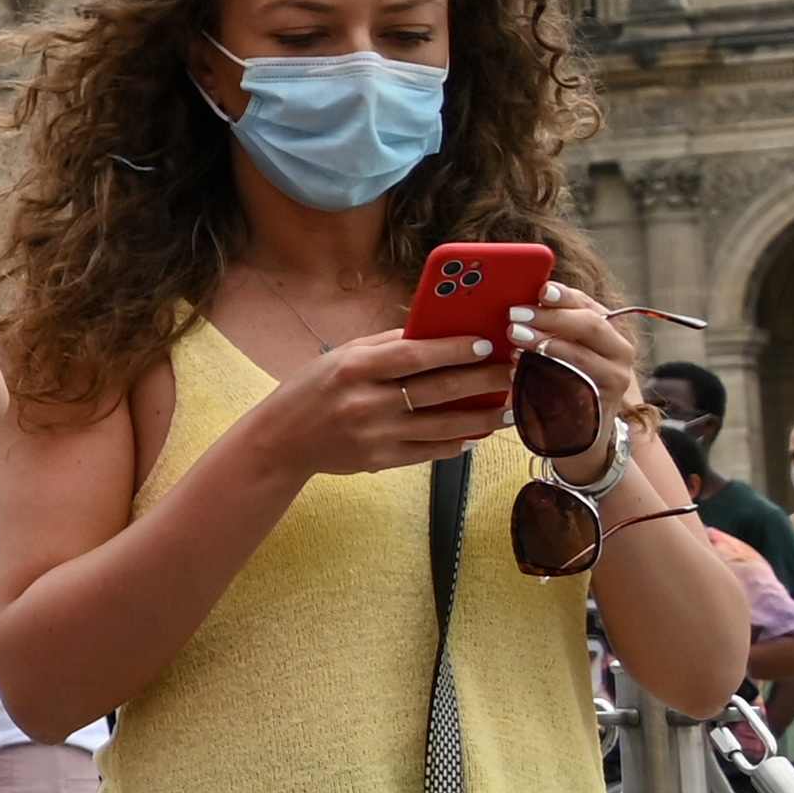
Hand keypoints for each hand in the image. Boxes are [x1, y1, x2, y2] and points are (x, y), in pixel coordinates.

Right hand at [239, 325, 509, 482]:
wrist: (279, 441)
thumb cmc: (313, 390)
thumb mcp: (341, 357)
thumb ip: (388, 344)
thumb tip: (441, 331)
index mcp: (354, 368)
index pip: (415, 355)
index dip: (455, 349)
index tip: (488, 343)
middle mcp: (365, 402)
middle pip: (438, 390)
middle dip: (483, 380)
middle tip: (514, 372)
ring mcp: (374, 435)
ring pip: (443, 426)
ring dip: (482, 417)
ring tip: (509, 408)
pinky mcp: (380, 462)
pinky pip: (430, 452)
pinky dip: (458, 443)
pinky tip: (477, 433)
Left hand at [517, 290, 649, 442]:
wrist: (579, 430)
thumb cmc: (561, 380)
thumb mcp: (557, 348)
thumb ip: (548, 326)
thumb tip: (514, 303)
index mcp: (607, 329)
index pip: (588, 304)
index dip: (564, 295)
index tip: (540, 289)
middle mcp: (619, 351)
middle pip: (590, 325)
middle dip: (551, 317)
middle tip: (515, 314)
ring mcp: (615, 378)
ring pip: (582, 355)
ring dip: (545, 343)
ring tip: (515, 336)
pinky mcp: (602, 404)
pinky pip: (572, 386)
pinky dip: (543, 375)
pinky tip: (517, 370)